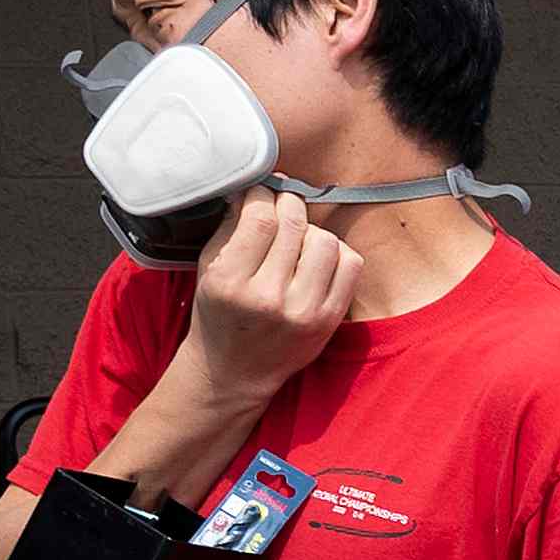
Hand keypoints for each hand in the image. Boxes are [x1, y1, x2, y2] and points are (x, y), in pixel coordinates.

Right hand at [184, 189, 357, 406]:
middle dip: (288, 204)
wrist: (235, 371)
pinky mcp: (329, 321)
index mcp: (230, 281)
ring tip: (297, 237)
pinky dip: (337, 252)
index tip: (262, 191)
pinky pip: (351, 265)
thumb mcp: (209, 269)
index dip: (264, 194)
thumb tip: (259, 187)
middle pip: (294, 225)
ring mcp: (304, 311)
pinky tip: (317, 257)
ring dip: (312, 230)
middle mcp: (268, 298)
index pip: (260, 218)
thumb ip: (230, 226)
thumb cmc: (219, 313)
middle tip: (282, 205)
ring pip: (326, 241)